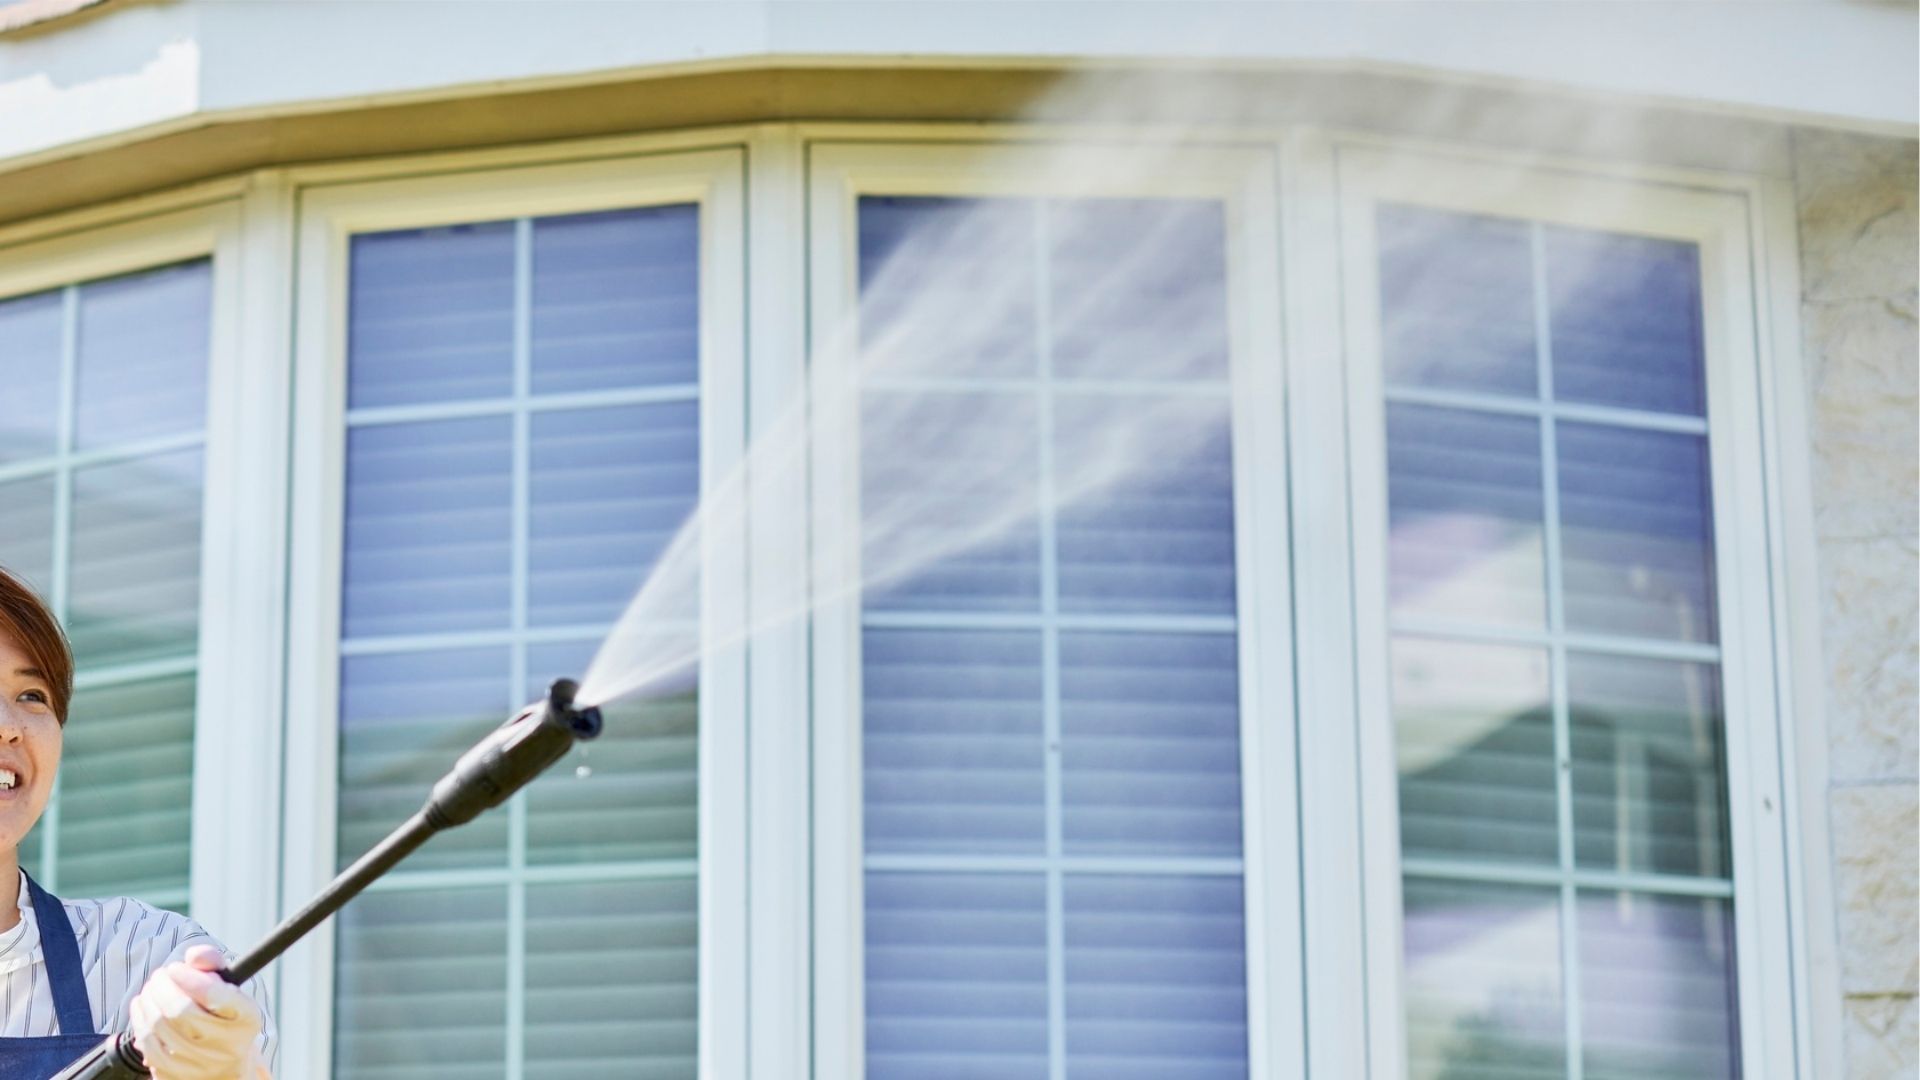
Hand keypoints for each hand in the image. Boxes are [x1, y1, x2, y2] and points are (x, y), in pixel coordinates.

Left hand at [128, 945, 269, 1079]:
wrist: (225, 1065)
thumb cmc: (224, 1017)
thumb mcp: (230, 988)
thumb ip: (214, 964)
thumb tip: (194, 955)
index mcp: (246, 1019)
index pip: (214, 995)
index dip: (189, 977)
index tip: (177, 967)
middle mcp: (227, 1046)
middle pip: (181, 1012)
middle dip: (163, 987)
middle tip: (161, 975)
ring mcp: (200, 1065)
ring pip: (159, 1028)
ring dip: (148, 1000)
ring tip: (152, 989)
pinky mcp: (176, 1076)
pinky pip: (147, 1046)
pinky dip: (139, 1021)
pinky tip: (143, 1008)